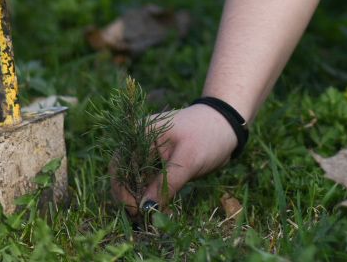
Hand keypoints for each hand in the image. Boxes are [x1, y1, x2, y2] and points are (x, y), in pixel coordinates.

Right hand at [112, 103, 238, 210]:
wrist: (226, 127)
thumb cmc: (208, 135)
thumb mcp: (190, 158)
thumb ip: (167, 183)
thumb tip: (146, 208)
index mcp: (141, 135)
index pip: (120, 167)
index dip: (123, 191)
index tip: (136, 211)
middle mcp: (139, 144)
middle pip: (123, 176)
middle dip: (130, 198)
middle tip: (143, 218)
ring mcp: (147, 154)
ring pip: (134, 182)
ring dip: (140, 200)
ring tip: (150, 216)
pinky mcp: (157, 165)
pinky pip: (147, 183)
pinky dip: (150, 196)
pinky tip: (158, 208)